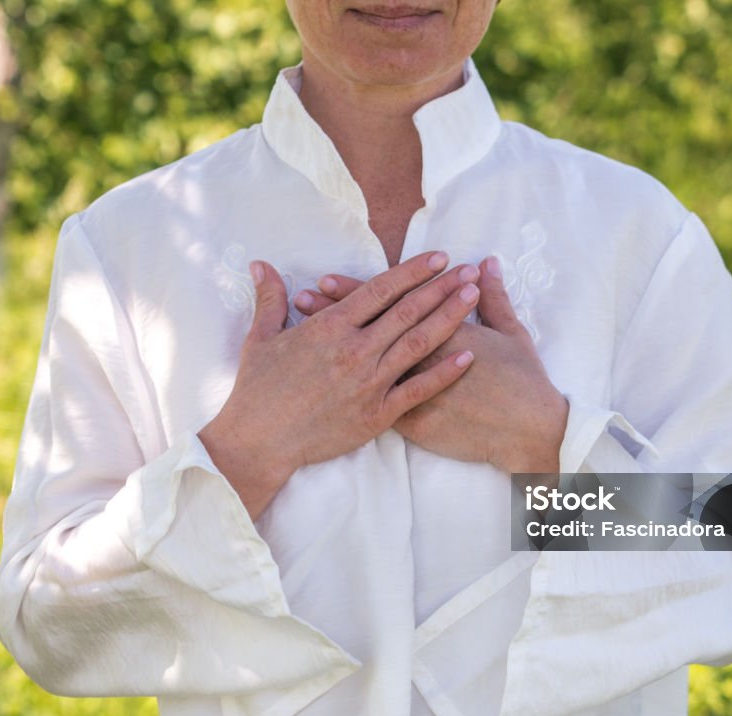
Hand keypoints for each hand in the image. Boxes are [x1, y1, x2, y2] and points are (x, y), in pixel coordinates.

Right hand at [200, 250, 480, 518]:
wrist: (260, 441)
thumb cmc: (257, 390)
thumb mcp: (261, 338)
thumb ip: (270, 298)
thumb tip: (261, 264)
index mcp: (329, 328)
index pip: (380, 290)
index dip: (412, 271)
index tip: (438, 258)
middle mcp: (354, 351)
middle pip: (408, 311)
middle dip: (442, 288)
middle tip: (468, 271)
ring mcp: (369, 383)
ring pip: (418, 344)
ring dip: (449, 318)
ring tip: (473, 298)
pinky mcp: (376, 414)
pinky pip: (418, 390)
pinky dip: (445, 373)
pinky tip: (468, 356)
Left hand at [294, 257, 567, 473]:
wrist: (527, 430)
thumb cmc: (523, 381)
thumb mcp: (512, 333)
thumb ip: (494, 297)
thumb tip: (486, 264)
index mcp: (439, 329)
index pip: (390, 305)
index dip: (356, 291)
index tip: (327, 280)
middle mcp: (419, 358)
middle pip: (367, 331)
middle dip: (333, 313)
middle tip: (304, 297)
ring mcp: (413, 392)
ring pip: (362, 365)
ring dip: (333, 348)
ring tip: (305, 333)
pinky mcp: (412, 421)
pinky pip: (375, 404)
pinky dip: (347, 391)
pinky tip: (325, 383)